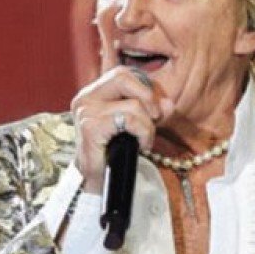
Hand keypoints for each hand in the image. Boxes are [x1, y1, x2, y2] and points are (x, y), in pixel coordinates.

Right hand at [70, 66, 171, 192]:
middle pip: (123, 76)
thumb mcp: (137, 124)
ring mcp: (86, 112)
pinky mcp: (91, 127)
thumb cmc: (116, 151)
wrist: (101, 181)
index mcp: (93, 93)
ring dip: (148, 125)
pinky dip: (143, 133)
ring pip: (132, 104)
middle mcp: (86, 98)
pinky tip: (141, 146)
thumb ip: (151, 109)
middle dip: (147, 97)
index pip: (123, 73)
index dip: (145, 86)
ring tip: (144, 140)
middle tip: (155, 118)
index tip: (155, 108)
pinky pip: (130, 120)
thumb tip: (168, 103)